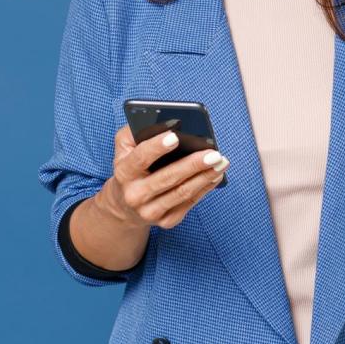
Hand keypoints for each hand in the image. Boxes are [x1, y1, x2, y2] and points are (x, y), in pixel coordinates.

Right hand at [99, 124, 230, 229]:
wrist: (125, 205)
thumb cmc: (131, 167)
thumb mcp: (125, 147)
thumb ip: (136, 131)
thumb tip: (165, 122)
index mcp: (124, 172)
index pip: (140, 158)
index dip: (157, 147)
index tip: (175, 136)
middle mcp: (135, 194)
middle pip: (167, 178)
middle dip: (193, 164)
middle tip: (214, 153)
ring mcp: (150, 211)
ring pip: (182, 193)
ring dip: (205, 177)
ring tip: (220, 163)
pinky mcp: (165, 221)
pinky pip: (189, 203)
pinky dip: (205, 189)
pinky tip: (215, 176)